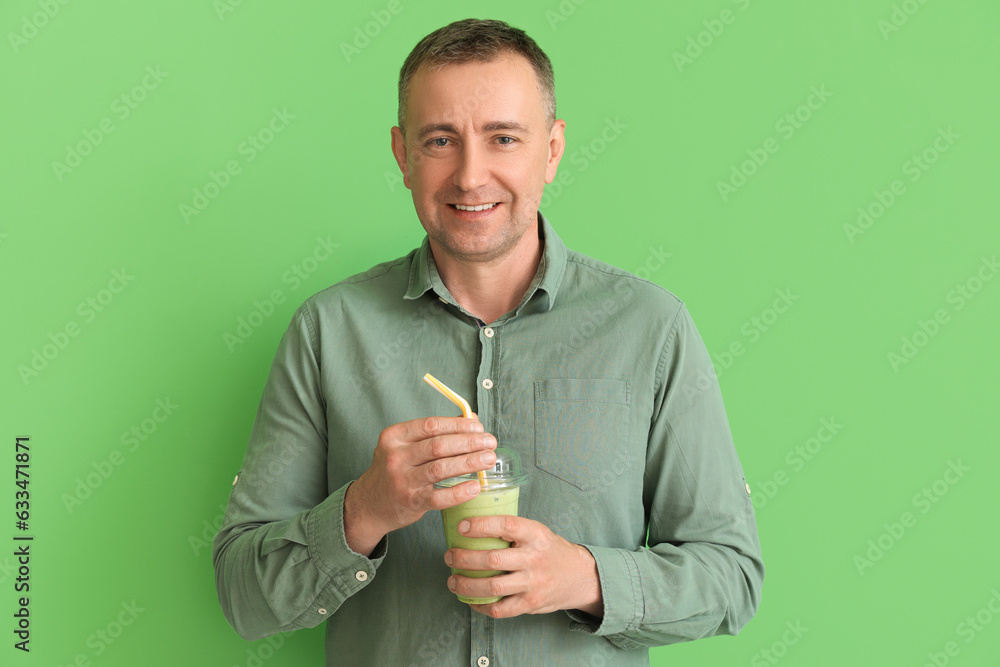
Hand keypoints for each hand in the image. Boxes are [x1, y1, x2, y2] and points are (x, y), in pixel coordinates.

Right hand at [344, 416, 496, 555]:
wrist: (370, 503)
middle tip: (490, 443)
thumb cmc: (396, 469)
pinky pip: (439, 497)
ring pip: (440, 468)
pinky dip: (459, 492)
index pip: (431, 425)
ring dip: (469, 462)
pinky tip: (475, 486)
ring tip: (488, 459)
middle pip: (438, 445)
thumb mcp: (406, 446)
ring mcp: (402, 480)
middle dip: (469, 442)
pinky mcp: (410, 502)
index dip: (458, 425)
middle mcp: (395, 457)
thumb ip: (436, 432)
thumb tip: (473, 420)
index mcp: (395, 436)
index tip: (479, 428)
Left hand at [444, 515, 602, 618]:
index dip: (481, 525)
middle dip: (464, 558)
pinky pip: (500, 610)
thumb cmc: (548, 550)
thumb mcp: (536, 532)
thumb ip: (511, 530)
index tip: (461, 527)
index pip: (506, 525)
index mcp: (536, 534)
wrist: (578, 576)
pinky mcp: (530, 604)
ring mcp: (533, 584)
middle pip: (493, 560)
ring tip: (452, 580)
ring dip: (466, 584)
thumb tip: (471, 524)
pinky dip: (480, 606)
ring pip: (492, 587)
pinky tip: (469, 599)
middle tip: (449, 555)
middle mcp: (535, 559)